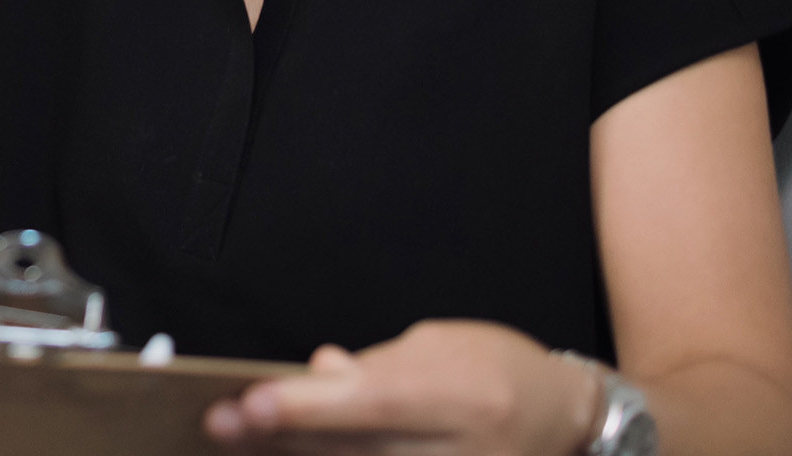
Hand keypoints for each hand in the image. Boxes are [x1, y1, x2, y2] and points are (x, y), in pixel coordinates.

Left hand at [204, 321, 601, 454]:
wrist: (570, 425)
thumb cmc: (500, 372)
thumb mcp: (441, 347)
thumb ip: (377, 367)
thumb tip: (319, 376)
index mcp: (460, 397)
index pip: (370, 404)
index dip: (306, 407)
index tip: (251, 403)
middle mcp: (461, 454)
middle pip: (354, 453)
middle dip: (281, 439)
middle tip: (221, 424)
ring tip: (242, 440)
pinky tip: (292, 454)